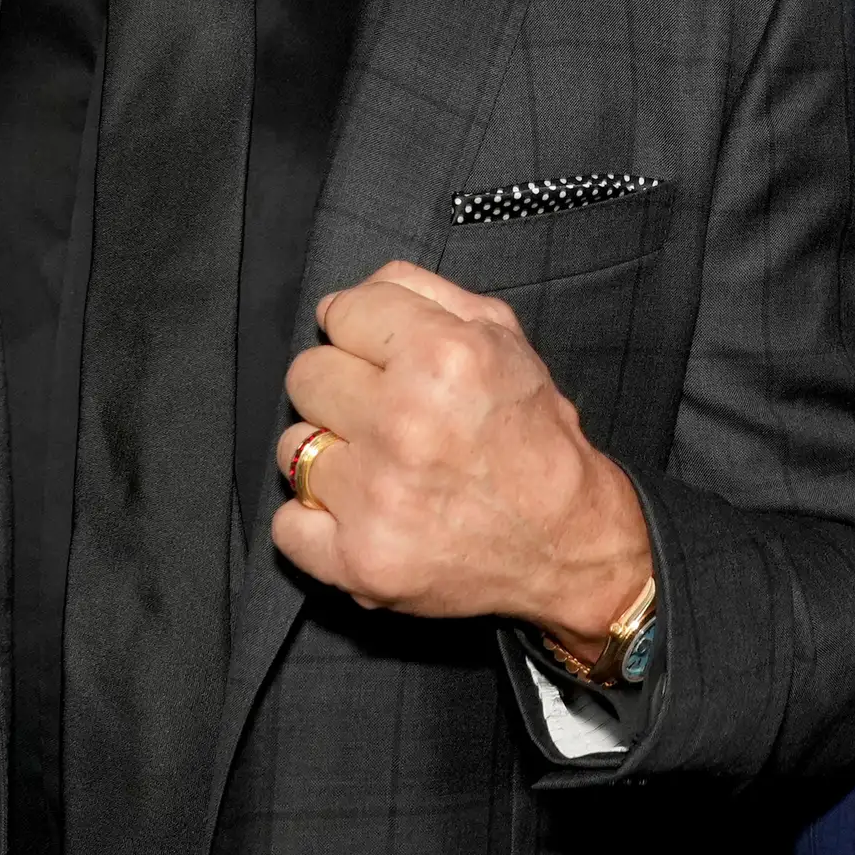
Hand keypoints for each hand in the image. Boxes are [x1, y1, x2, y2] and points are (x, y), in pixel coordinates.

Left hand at [270, 260, 653, 664]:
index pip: (340, 312)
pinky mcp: (361, 560)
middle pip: (306, 375)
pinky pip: (287, 525)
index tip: (384, 359)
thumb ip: (422, 294)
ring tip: (381, 469)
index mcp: (442, 356)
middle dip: (342, 390)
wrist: (567, 544)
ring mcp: (377, 497)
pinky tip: (361, 514)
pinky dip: (316, 523)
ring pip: (291, 448)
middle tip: (386, 416)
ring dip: (331, 457)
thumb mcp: (504, 338)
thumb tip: (341, 300)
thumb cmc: (534, 440)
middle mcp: (404, 422)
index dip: (364, 334)